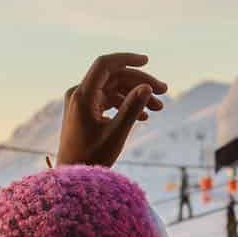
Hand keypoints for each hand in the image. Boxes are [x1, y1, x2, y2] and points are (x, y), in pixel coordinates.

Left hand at [55, 53, 166, 167]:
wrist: (73, 176)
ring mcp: (82, 103)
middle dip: (139, 83)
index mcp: (82, 95)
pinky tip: (144, 116)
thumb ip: (132, 108)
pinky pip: (109, 101)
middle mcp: (79, 94)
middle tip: (164, 92)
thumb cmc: (91, 159)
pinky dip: (125, 105)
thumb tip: (147, 87)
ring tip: (159, 108)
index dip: (127, 59)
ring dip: (136, 96)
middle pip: (114, 77)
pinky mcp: (86, 112)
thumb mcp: (116, 134)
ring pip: (114, 90)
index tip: (148, 61)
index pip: (105, 65)